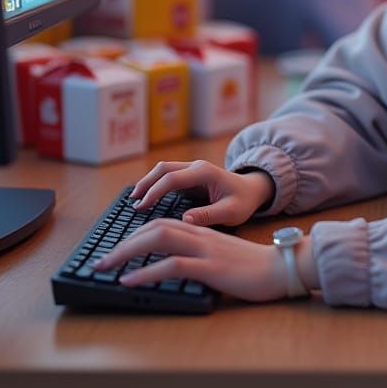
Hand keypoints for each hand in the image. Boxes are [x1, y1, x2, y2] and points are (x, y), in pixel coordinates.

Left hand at [93, 219, 289, 300]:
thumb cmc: (255, 267)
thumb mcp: (223, 256)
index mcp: (203, 232)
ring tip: (105, 267)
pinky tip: (130, 280)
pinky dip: (146, 272)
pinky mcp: (211, 267)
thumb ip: (201, 255)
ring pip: (158, 240)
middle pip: (154, 228)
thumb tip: (177, 266)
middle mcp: (200, 235)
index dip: (136, 234)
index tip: (116, 250)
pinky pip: (173, 265)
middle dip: (123, 244)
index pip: (162, 225)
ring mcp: (205, 250)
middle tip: (101, 260)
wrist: (283, 267)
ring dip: (126, 253)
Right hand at [128, 159, 274, 227]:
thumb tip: (184, 220)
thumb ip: (209, 215)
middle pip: (164, 169)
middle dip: (146, 183)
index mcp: (205, 172)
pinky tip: (146, 197)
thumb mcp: (231, 212)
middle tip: (133, 202)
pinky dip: (155, 184)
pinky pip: (168, 176)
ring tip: (135, 199)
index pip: (173, 178)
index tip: (142, 206)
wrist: (253, 190)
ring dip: (148, 182)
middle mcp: (197, 167)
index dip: (155, 191)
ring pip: (164, 169)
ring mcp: (193, 169)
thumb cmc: (244, 201)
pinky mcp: (191, 176)